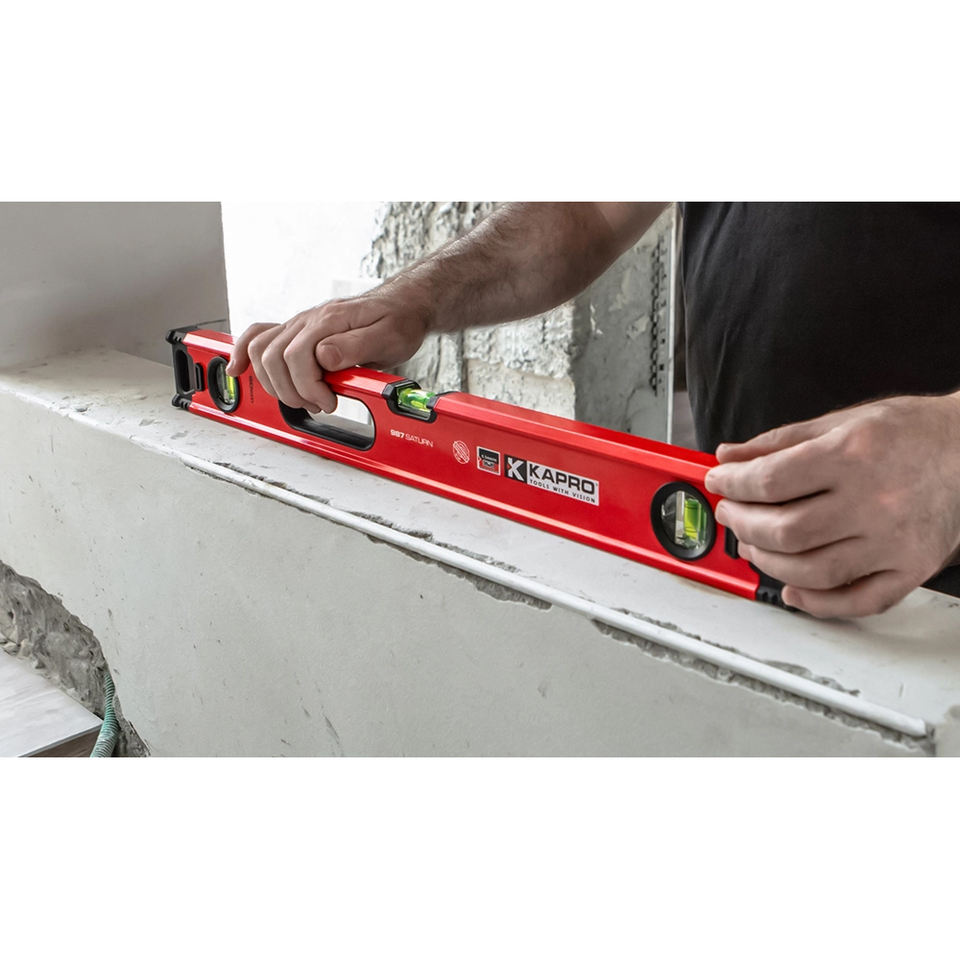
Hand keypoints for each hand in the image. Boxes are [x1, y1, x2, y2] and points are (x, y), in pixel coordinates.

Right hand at [226, 283, 433, 413]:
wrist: (402, 306)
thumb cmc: (397, 321)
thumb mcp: (388, 337)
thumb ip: (355, 347)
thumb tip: (324, 358)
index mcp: (329, 320)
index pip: (297, 356)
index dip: (308, 387)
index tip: (329, 401)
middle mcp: (308, 320)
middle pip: (272, 357)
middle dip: (291, 390)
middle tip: (318, 404)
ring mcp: (299, 324)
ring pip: (261, 351)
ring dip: (274, 383)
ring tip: (302, 398)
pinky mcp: (297, 332)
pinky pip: (259, 337)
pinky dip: (243, 354)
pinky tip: (237, 369)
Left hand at [704, 394, 959, 617]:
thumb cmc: (911, 432)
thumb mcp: (842, 421)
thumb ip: (780, 441)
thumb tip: (730, 456)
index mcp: (852, 455)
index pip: (771, 480)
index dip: (733, 484)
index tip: (719, 483)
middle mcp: (874, 501)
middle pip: (785, 530)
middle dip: (743, 524)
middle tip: (732, 514)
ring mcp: (894, 541)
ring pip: (812, 570)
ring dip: (768, 562)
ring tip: (753, 545)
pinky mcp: (910, 569)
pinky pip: (857, 600)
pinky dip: (818, 603)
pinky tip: (793, 589)